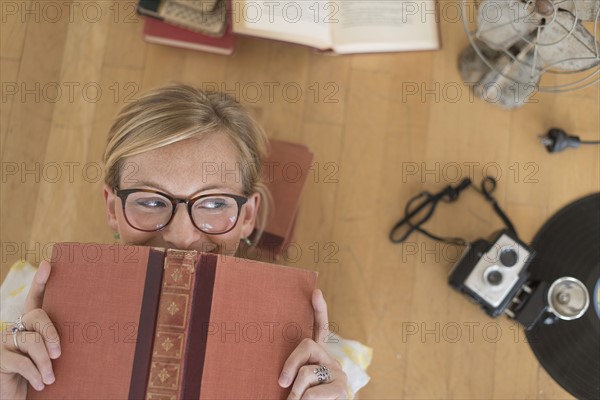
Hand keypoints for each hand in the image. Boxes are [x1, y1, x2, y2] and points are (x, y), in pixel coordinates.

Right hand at [0, 261, 60, 399]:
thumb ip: (64, 343)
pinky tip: (41, 384)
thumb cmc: (47, 376)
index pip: (36, 298)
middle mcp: (18, 327)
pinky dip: (35, 374)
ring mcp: (6, 342)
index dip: (40, 282)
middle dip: (51, 333)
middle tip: (59, 354)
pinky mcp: (0, 358)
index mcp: (33, 324)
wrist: (23, 398)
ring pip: (32, 341)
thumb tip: (99, 330)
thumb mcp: (58, 357)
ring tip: (51, 378)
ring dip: (44, 362)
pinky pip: (21, 361)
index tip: (48, 265)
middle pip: (37, 316)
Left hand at [279, 289, 348, 398]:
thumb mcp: (292, 383)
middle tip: (280, 383)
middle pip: (307, 345)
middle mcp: (330, 361)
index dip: (319, 310)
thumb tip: (278, 375)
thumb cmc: (300, 398)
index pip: (320, 328)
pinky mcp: (342, 389)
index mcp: (317, 358)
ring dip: (295, 393)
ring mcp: (338, 374)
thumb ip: (291, 372)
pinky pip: (315, 392)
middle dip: (290, 364)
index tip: (315, 292)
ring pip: (307, 373)